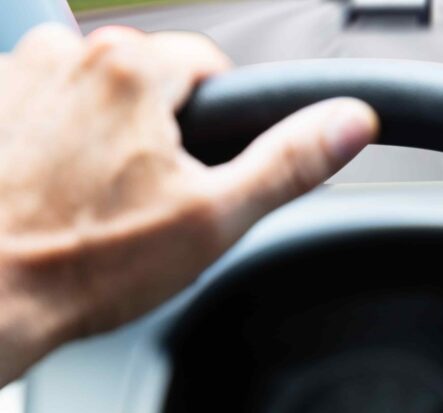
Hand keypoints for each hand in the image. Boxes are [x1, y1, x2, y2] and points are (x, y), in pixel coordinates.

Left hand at [0, 25, 377, 385]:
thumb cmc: (82, 265)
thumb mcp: (215, 220)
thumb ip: (289, 161)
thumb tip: (349, 122)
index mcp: (129, 72)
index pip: (207, 64)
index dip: (220, 121)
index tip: (204, 165)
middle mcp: (64, 57)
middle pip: (146, 80)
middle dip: (158, 131)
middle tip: (149, 199)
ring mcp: (14, 80)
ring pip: (91, 96)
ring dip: (101, 136)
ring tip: (96, 203)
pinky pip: (41, 112)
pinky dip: (52, 146)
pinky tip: (54, 197)